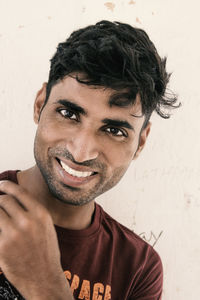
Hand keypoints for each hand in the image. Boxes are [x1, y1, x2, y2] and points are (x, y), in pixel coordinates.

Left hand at [0, 180, 73, 299]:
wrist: (44, 277)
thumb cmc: (45, 250)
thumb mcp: (45, 225)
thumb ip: (31, 210)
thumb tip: (13, 197)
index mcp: (40, 214)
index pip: (18, 191)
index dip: (6, 185)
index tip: (0, 185)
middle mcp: (27, 221)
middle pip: (4, 200)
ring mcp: (13, 234)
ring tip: (0, 216)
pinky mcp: (1, 247)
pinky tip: (2, 232)